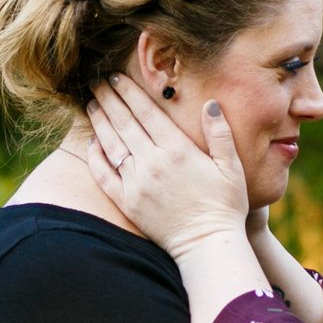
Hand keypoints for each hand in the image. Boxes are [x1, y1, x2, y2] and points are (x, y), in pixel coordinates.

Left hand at [85, 77, 251, 256]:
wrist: (207, 246)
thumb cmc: (225, 206)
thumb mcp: (231, 167)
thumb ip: (220, 133)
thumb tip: (210, 103)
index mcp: (178, 150)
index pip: (146, 112)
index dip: (129, 91)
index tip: (117, 76)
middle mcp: (153, 163)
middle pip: (124, 122)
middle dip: (109, 98)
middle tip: (96, 81)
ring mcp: (137, 183)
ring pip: (111, 144)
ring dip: (99, 121)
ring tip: (91, 104)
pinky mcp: (127, 202)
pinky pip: (104, 175)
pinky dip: (95, 156)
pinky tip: (91, 143)